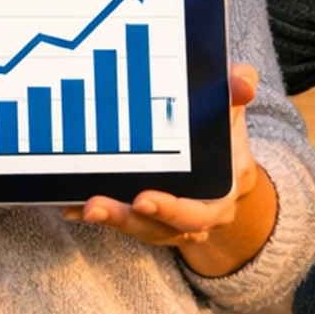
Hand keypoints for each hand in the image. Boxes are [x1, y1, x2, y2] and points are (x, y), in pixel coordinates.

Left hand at [61, 64, 275, 275]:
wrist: (226, 170)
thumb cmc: (225, 135)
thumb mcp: (233, 110)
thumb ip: (238, 91)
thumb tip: (242, 83)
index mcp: (223, 193)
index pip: (200, 213)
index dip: (173, 211)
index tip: (143, 199)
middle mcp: (199, 216)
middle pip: (164, 228)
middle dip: (129, 219)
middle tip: (98, 205)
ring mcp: (172, 222)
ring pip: (142, 229)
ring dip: (112, 219)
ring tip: (85, 206)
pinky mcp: (150, 220)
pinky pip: (125, 222)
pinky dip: (100, 215)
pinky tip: (72, 206)